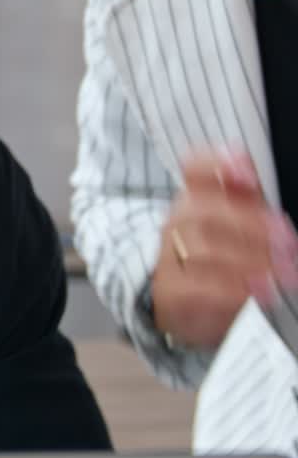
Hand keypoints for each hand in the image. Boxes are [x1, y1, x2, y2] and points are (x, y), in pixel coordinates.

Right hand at [150, 149, 297, 350]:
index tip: (247, 173)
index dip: (215, 164)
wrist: (181, 302)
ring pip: (201, 248)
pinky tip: (260, 290)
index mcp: (195, 197)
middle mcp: (178, 221)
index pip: (194, 169)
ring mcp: (170, 254)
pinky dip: (232, 289)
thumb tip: (242, 155)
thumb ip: (245, 193)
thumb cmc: (218, 257)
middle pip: (202, 210)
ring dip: (248, 259)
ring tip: (283, 271)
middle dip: (249, 224)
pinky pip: (196, 286)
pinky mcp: (170, 289)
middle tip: (287, 240)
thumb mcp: (235, 223)